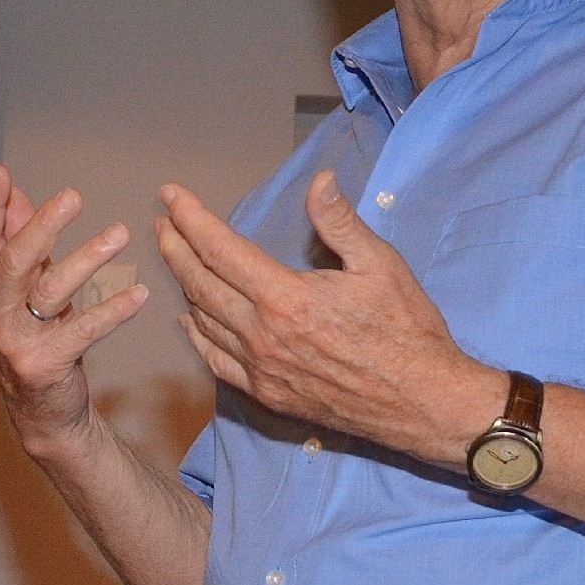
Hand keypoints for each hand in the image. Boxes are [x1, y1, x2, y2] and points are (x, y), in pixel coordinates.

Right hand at [0, 164, 148, 453]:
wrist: (43, 411)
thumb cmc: (36, 337)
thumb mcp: (21, 288)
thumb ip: (17, 241)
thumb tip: (14, 194)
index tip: (1, 172)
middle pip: (13, 261)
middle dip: (42, 226)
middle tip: (73, 197)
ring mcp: (16, 340)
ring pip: (50, 291)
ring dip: (87, 259)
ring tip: (120, 234)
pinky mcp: (44, 363)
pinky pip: (82, 330)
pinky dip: (112, 311)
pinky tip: (138, 295)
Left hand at [156, 170, 498, 460]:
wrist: (423, 403)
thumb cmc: (407, 331)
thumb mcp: (380, 265)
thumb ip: (340, 222)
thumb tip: (318, 181)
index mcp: (285, 298)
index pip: (220, 249)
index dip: (191, 219)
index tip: (171, 195)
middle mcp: (262, 335)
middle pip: (199, 283)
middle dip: (175, 248)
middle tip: (162, 223)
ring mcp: (260, 369)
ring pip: (203, 321)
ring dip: (183, 285)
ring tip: (175, 258)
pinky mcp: (267, 394)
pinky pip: (216, 361)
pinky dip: (196, 336)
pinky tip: (189, 320)